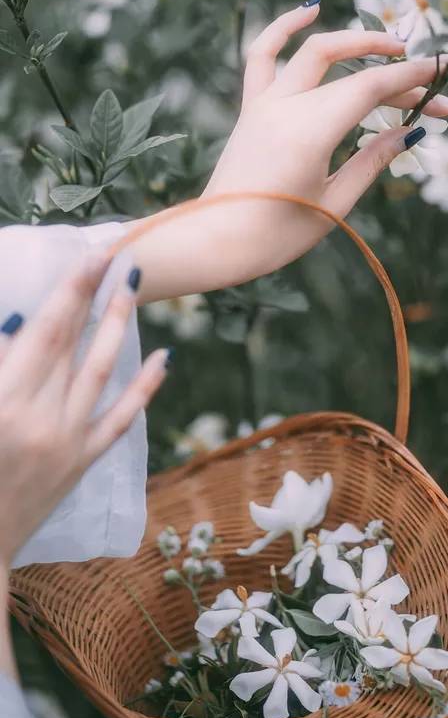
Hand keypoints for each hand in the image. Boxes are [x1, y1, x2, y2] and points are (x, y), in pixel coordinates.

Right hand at [0, 255, 168, 569]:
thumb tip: (16, 321)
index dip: (71, 288)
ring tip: (132, 287)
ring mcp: (67, 441)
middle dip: (95, 293)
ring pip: (101, 370)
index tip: (90, 254)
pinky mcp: (82, 463)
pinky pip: (120, 419)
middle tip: (116, 254)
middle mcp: (41, 417)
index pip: (46, 330)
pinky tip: (162, 358)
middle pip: (74, 341)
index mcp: (3, 402)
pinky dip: (142, 387)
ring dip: (119, 324)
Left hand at [132, 3, 447, 301]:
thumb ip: (371, 161)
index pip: (370, 88)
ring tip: (391, 45)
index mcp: (310, 132)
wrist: (215, 242)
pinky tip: (311, 10)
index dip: (411, 78)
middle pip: (352, 74)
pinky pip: (263, 55)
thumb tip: (409, 132)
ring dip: (355, 42)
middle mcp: (286, 107)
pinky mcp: (251, 109)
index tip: (443, 75)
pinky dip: (284, 28)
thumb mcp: (334, 203)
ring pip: (314, 53)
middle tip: (430, 90)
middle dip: (397, 74)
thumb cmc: (276, 236)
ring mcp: (264, 103)